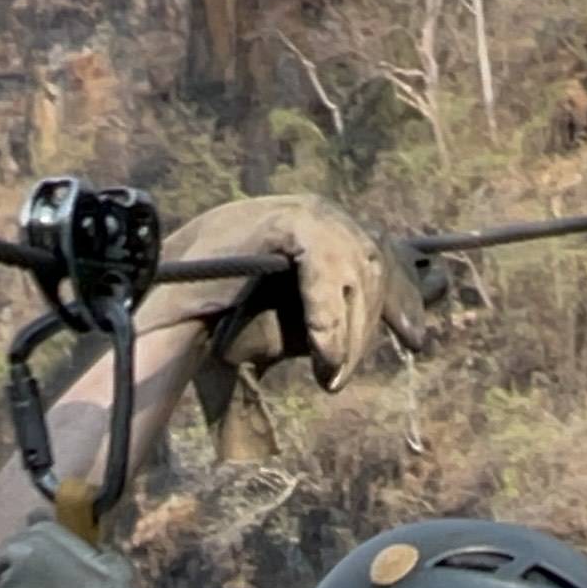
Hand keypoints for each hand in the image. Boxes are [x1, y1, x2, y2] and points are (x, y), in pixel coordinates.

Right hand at [142, 194, 430, 393]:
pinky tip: (322, 349)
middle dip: (369, 327)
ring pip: (355, 270)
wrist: (170, 310)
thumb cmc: (230, 324)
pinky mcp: (284, 220)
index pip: (384, 256)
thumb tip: (416, 334)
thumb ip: (349, 323)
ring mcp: (303, 213)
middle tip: (341, 374)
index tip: (416, 341)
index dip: (407, 297)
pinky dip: (326, 311)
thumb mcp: (303, 327)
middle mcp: (321, 216)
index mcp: (328, 235)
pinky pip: (324, 266)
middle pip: (374, 266)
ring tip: (330, 371)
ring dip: (346, 330)